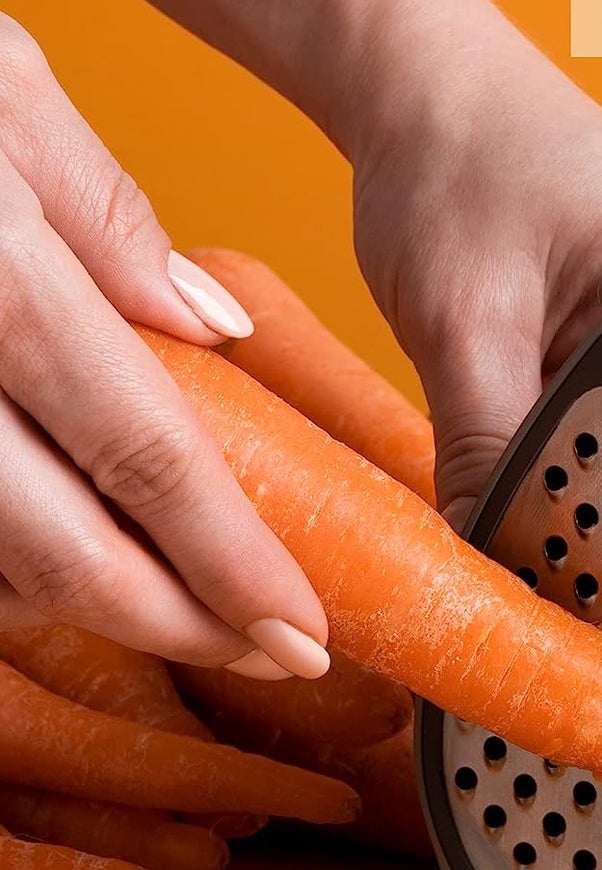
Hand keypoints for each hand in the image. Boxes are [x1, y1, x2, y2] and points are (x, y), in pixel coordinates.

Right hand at [0, 15, 327, 677]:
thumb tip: (217, 328)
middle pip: (62, 555)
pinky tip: (68, 550)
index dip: (232, 566)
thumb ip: (107, 215)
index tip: (304, 633)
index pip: (145, 458)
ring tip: (186, 609)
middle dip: (181, 627)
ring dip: (93, 608)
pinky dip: (7, 571)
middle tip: (270, 654)